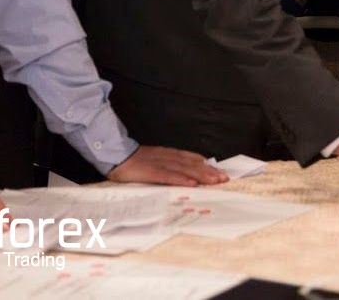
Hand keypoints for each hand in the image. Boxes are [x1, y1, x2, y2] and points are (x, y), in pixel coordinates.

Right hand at [108, 145, 228, 185]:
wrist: (114, 154)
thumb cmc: (133, 161)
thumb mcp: (154, 159)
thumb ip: (169, 164)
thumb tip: (185, 172)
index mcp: (168, 154)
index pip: (191, 159)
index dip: (206, 166)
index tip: (220, 172)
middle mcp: (167, 157)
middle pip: (192, 165)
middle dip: (209, 172)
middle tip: (224, 178)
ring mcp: (159, 164)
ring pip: (184, 170)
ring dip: (201, 175)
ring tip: (215, 181)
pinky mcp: (150, 172)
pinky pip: (168, 176)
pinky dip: (181, 180)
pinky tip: (192, 184)